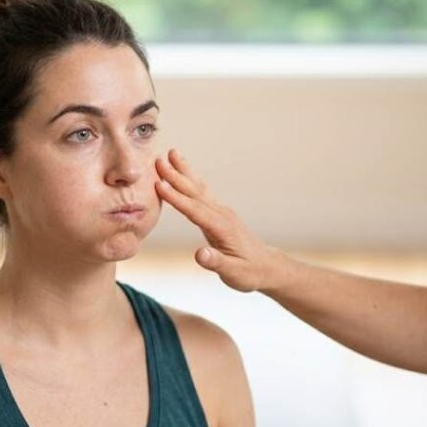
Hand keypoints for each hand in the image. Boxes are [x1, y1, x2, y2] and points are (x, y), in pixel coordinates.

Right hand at [154, 149, 285, 292]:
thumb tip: (199, 254)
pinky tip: (184, 172)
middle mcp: (221, 215)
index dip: (176, 198)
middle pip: (195, 192)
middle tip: (159, 160)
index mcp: (221, 228)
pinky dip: (190, 180)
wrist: (267, 267)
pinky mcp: (219, 213)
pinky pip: (201, 193)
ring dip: (184, 171)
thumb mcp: (233, 273)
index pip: (194, 210)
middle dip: (176, 176)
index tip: (159, 185)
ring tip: (171, 154)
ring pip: (199, 188)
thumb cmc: (249, 272)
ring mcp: (221, 212)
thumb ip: (215, 262)